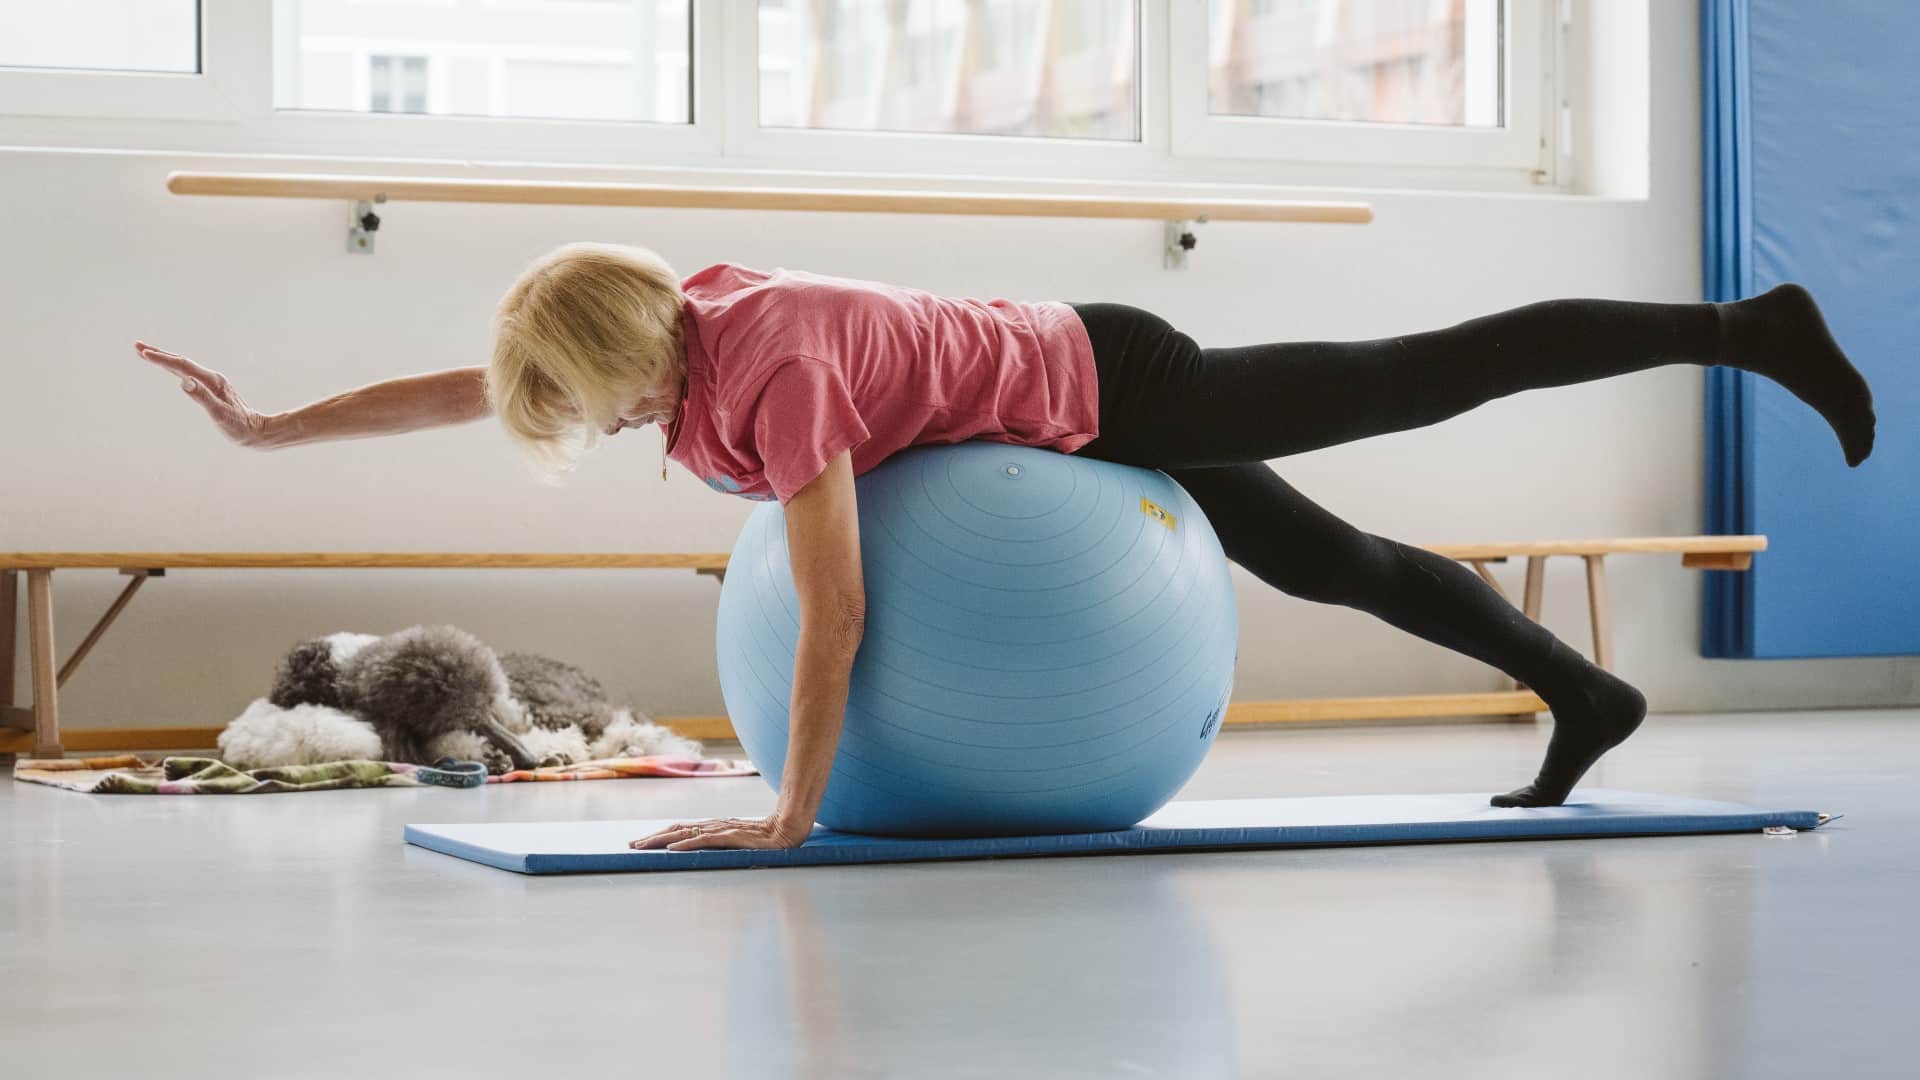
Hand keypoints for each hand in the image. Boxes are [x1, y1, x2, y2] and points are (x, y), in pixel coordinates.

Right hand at [135, 341, 274, 449]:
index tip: (143, 353)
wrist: (257, 431)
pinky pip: (189, 374)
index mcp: (212, 381)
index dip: (162, 359)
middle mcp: (212, 377)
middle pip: (181, 361)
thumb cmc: (238, 427)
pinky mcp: (212, 388)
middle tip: (136, 346)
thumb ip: (202, 398)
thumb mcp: (219, 414)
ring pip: (184, 366)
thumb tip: (183, 381)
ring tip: (146, 353)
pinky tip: (170, 369)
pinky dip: (175, 368)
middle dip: (159, 353)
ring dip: (165, 359)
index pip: (182, 365)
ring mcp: (212, 382)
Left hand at [629, 815, 811, 851]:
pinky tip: (673, 849)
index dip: (659, 835)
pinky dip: (686, 844)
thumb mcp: (737, 843)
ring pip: (685, 834)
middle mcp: (714, 826)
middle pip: (677, 830)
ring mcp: (722, 830)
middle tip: (631, 846)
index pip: (680, 829)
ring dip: (662, 840)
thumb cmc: (765, 838)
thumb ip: (720, 844)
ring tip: (643, 846)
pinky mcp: (732, 837)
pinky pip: (704, 841)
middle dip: (652, 838)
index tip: (641, 843)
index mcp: (714, 827)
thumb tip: (699, 850)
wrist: (788, 829)